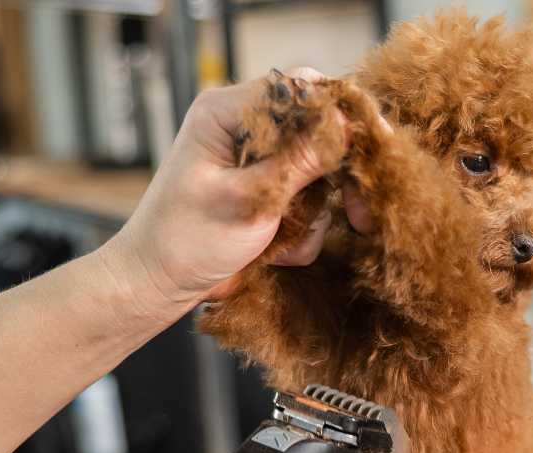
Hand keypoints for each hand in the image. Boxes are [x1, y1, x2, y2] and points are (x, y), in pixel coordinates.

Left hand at [98, 68, 375, 334]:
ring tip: (281, 246)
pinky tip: (274, 254)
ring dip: (311, 219)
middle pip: (317, 134)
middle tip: (361, 217)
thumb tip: (346, 126)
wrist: (159, 283)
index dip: (340, 113)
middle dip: (336, 179)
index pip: (297, 88)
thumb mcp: (247, 201)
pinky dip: (301, 236)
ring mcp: (260, 165)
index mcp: (228, 112)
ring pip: (318, 178)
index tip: (373, 143)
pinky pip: (308, 208)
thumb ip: (298, 164)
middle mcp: (248, 131)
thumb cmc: (186, 240)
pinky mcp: (269, 195)